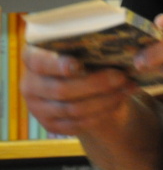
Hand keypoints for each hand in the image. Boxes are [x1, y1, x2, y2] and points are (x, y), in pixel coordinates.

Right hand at [21, 45, 138, 135]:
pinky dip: (100, 113)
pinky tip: (118, 101)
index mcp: (31, 57)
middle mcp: (29, 84)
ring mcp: (38, 108)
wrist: (76, 80)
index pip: (41, 62)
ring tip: (126, 88)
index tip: (78, 65)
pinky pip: (76, 124)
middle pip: (62, 89)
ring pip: (73, 109)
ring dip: (104, 100)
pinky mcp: (50, 124)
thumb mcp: (78, 45)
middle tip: (121, 76)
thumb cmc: (79, 53)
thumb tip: (116, 47)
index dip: (58, 65)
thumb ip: (87, 46)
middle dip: (96, 84)